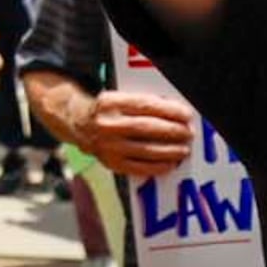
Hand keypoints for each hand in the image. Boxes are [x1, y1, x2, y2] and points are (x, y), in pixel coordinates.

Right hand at [72, 87, 197, 178]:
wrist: (78, 124)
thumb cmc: (106, 110)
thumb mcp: (119, 98)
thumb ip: (143, 103)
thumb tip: (173, 112)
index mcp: (110, 103)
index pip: (145, 106)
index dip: (169, 111)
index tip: (186, 115)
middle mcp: (107, 125)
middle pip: (147, 128)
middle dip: (172, 131)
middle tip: (188, 133)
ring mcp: (108, 146)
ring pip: (145, 150)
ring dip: (169, 151)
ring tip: (183, 149)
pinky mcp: (111, 163)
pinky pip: (139, 168)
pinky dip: (157, 166)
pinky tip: (170, 164)